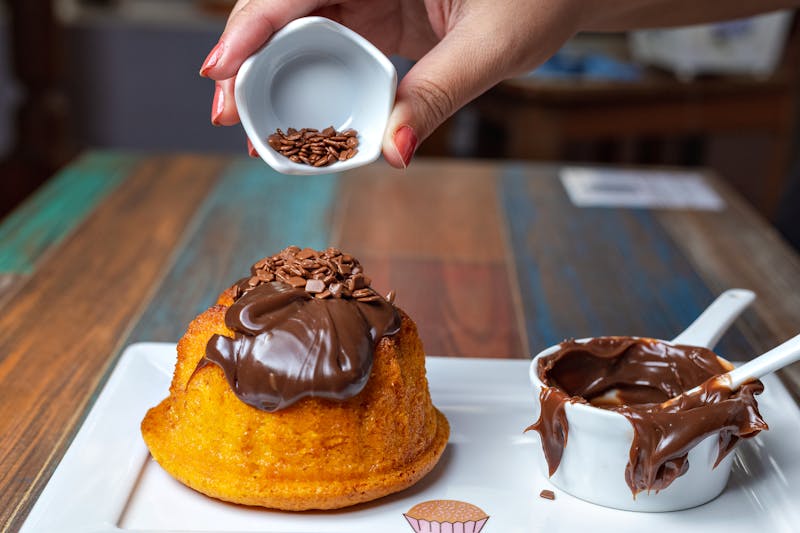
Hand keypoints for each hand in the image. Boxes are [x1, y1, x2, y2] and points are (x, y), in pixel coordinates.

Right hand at [200, 0, 580, 167]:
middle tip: (227, 114)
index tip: (219, 67)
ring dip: (269, 75)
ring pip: (299, 28)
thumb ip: (438, 94)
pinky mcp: (378, 17)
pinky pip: (328, 46)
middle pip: (285, 6)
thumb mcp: (493, 45)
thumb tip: (392, 153)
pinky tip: (296, 118)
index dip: (252, 23)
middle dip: (247, 57)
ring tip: (252, 126)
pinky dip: (308, 82)